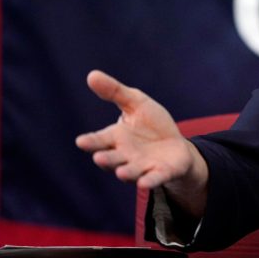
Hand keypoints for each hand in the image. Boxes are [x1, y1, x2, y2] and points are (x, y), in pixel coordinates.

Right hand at [76, 71, 208, 203]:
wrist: (176, 146)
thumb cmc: (151, 125)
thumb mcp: (136, 103)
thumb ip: (115, 92)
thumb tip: (91, 75)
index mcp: (117, 138)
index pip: (100, 140)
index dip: (91, 142)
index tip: (82, 141)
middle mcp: (126, 155)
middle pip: (113, 158)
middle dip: (107, 159)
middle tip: (100, 158)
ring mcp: (143, 166)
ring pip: (131, 171)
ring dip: (126, 172)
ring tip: (121, 173)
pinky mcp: (161, 173)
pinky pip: (154, 178)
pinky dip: (149, 181)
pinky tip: (144, 183)